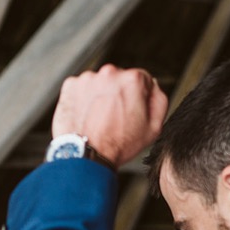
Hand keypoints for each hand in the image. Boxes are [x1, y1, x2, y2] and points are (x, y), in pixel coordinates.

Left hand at [51, 65, 167, 168]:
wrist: (85, 156)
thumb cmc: (117, 145)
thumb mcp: (153, 128)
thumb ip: (159, 101)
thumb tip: (154, 87)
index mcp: (132, 80)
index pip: (141, 80)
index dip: (138, 97)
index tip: (131, 110)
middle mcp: (109, 73)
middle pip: (119, 79)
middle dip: (118, 95)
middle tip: (115, 117)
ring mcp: (88, 78)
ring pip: (99, 83)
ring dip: (100, 96)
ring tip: (99, 118)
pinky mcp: (70, 85)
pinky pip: (81, 88)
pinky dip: (83, 99)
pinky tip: (87, 115)